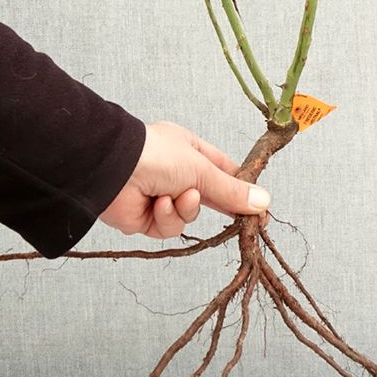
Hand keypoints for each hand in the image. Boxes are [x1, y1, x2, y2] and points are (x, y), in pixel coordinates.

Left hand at [98, 120, 270, 238]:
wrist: (112, 170)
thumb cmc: (157, 155)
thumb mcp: (202, 169)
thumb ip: (231, 190)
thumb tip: (263, 202)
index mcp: (189, 150)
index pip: (223, 171)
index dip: (241, 189)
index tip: (258, 207)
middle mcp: (175, 172)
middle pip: (208, 196)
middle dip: (218, 204)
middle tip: (240, 219)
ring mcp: (160, 195)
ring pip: (189, 215)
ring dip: (185, 209)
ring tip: (176, 197)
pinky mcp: (146, 218)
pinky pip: (168, 226)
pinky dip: (165, 217)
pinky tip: (157, 204)